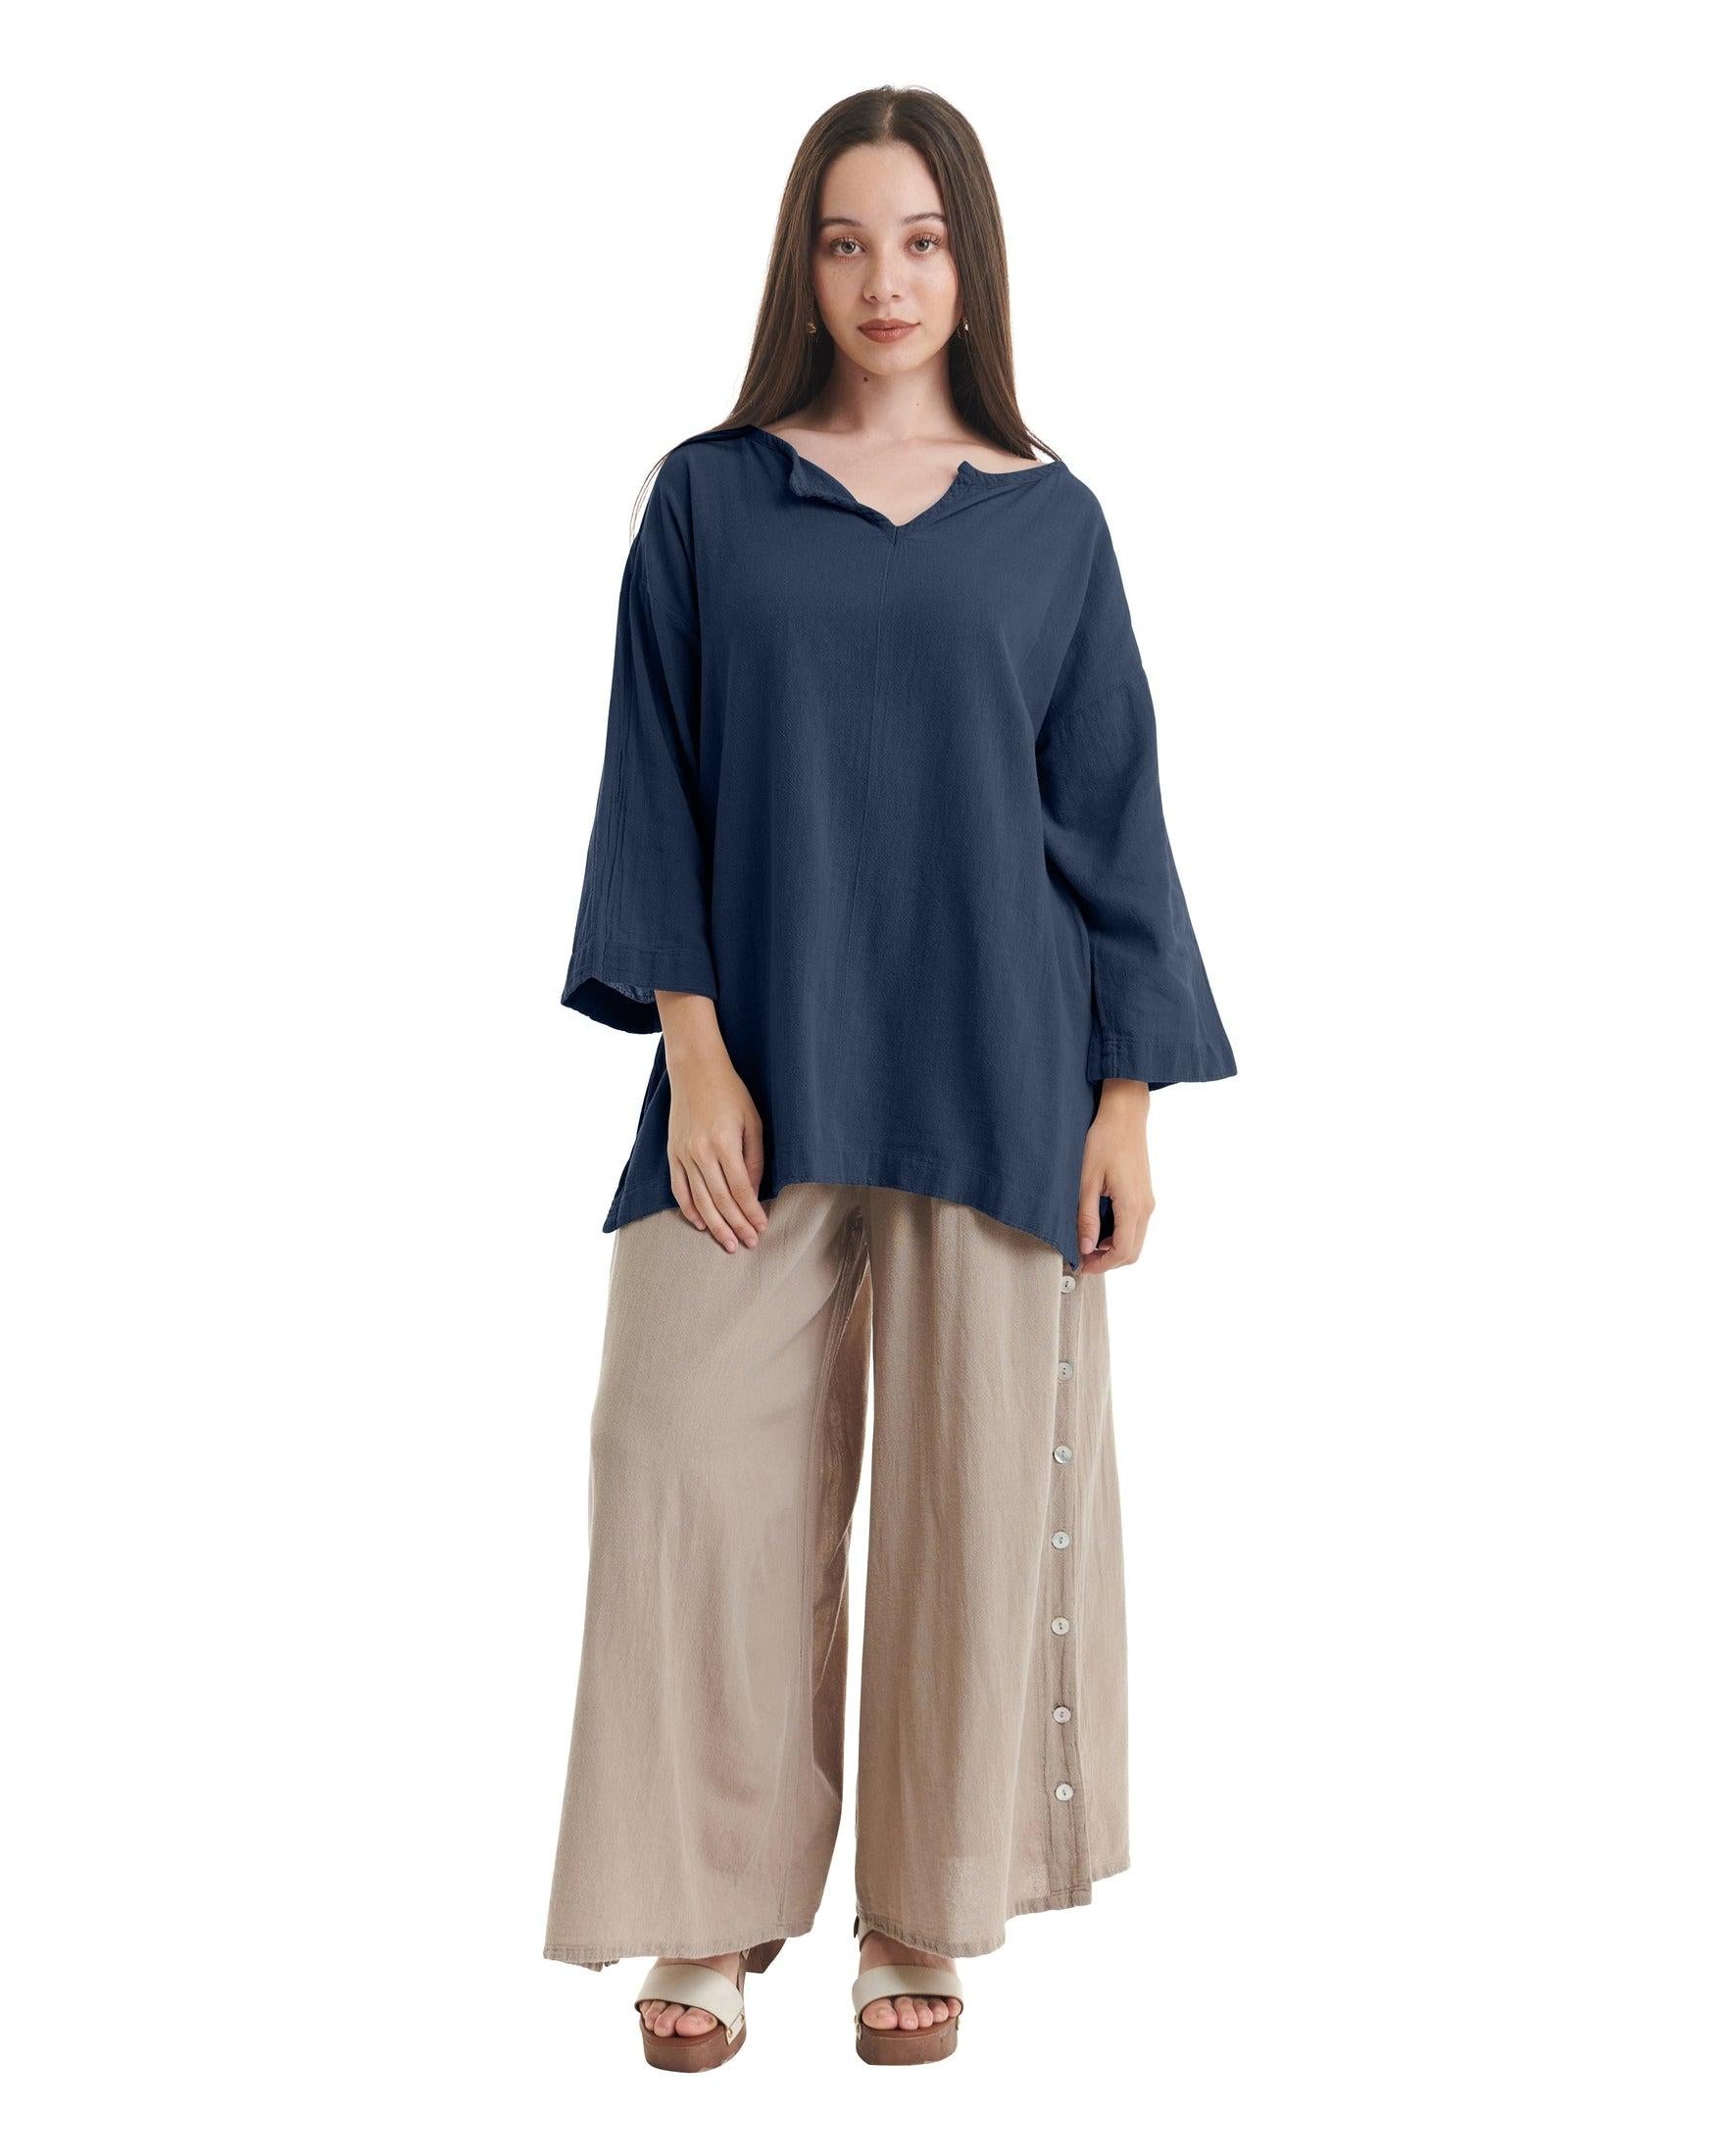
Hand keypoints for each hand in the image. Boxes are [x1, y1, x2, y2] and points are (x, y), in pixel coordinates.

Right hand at [656, 991, 768, 1251]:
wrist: (695, 1070)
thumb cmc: (730, 1093)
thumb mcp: (753, 1122)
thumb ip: (754, 1159)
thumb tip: (755, 1192)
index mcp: (724, 1144)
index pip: (741, 1189)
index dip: (751, 1212)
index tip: (761, 1228)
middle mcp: (701, 1153)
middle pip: (720, 1201)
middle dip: (736, 1226)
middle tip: (748, 1244)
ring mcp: (684, 1154)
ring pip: (699, 1200)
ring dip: (715, 1226)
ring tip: (727, 1244)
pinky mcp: (672, 1153)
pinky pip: (679, 1189)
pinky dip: (689, 1209)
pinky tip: (701, 1224)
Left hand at [1076, 1079, 1153, 1275]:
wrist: (1125, 1116)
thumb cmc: (1103, 1141)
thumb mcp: (1087, 1180)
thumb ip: (1087, 1217)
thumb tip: (1085, 1247)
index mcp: (1132, 1205)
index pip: (1122, 1251)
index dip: (1102, 1265)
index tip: (1081, 1266)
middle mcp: (1145, 1207)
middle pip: (1132, 1252)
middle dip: (1108, 1262)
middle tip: (1082, 1259)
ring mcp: (1147, 1201)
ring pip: (1135, 1240)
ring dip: (1113, 1249)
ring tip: (1086, 1243)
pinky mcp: (1144, 1195)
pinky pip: (1136, 1226)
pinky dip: (1119, 1236)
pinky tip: (1098, 1227)